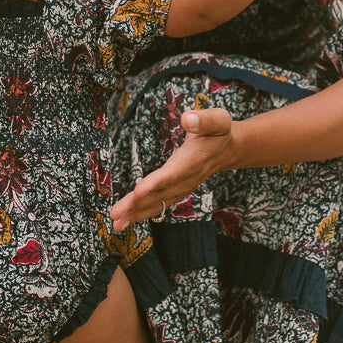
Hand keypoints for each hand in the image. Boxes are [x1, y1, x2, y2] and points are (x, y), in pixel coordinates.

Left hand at [110, 108, 234, 230]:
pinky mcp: (176, 191)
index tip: (138, 191)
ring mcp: (182, 187)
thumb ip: (205, 119)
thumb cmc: (218, 131)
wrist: (227, 150)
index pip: (175, 172)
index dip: (157, 182)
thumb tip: (187, 118)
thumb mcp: (219, 120)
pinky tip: (125, 220)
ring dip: (136, 213)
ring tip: (116, 223)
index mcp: (196, 159)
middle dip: (138, 204)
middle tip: (116, 213)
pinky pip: (159, 204)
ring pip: (158, 202)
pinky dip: (141, 213)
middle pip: (161, 193)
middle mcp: (188, 178)